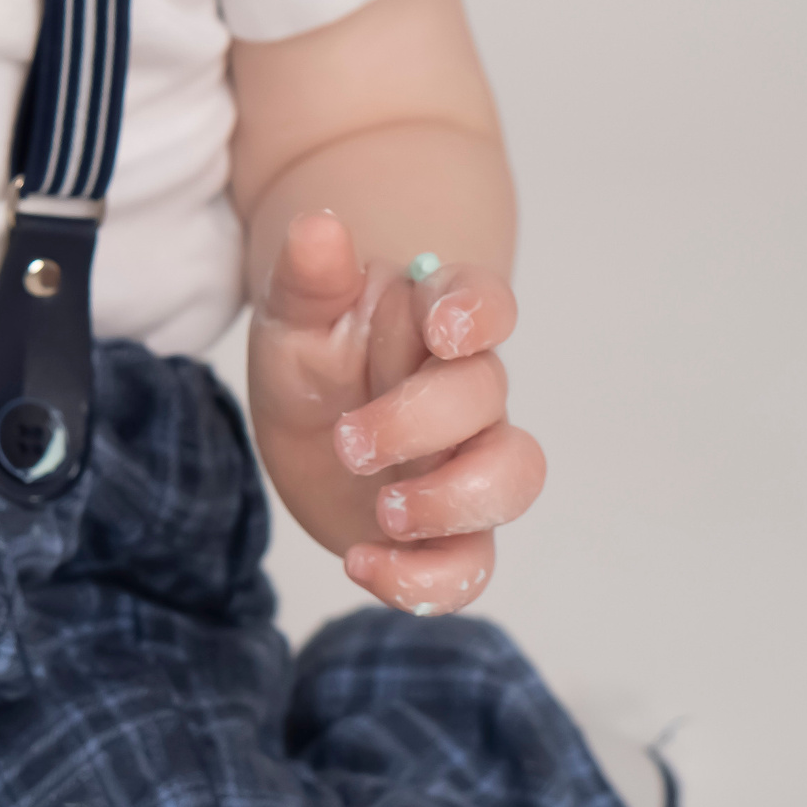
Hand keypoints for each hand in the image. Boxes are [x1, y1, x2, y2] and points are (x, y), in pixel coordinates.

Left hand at [245, 208, 545, 613]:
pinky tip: (361, 562)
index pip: (485, 302)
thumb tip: (319, 226)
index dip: (478, 314)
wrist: (308, 422)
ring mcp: (464, 461)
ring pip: (512, 479)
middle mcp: (464, 391)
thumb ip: (309, 275)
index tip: (444, 332)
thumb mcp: (294, 312)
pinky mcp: (448, 530)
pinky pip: (471, 564)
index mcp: (432, 322)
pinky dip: (427, 580)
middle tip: (347, 441)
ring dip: (453, 501)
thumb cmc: (314, 353)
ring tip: (382, 513)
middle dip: (421, 422)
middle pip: (487, 395)